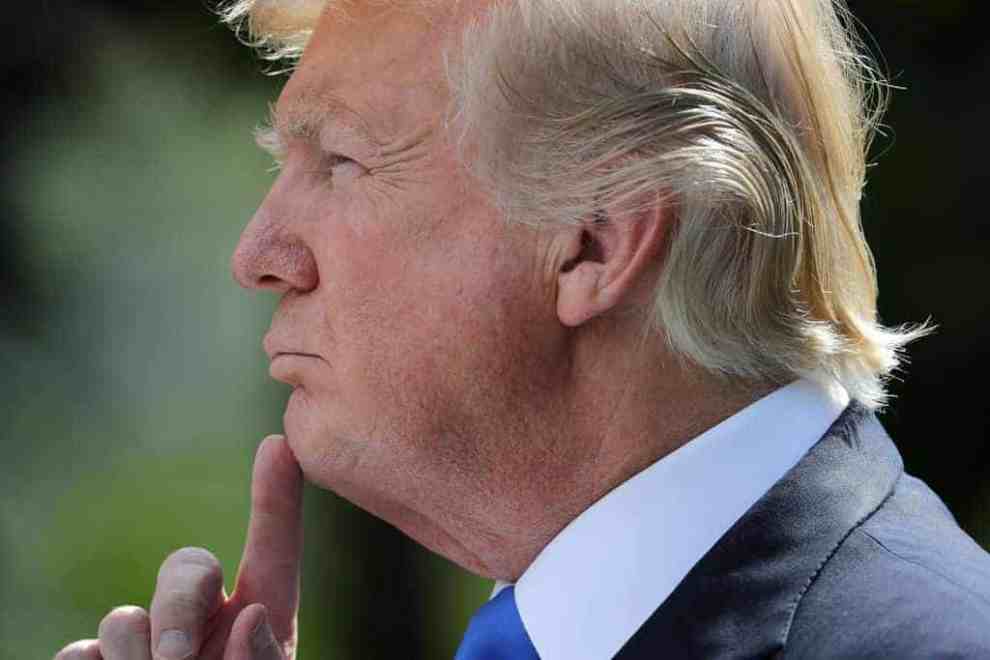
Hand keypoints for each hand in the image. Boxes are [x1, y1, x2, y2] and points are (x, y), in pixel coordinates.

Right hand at [55, 434, 303, 659]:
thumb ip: (263, 658)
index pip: (272, 552)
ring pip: (124, 620)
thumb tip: (251, 615)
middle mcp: (202, 619)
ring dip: (134, 654)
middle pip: (187, 568)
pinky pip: (77, 654)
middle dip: (176, 604)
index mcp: (256, 616)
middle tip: (176, 655)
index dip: (277, 500)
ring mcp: (144, 641)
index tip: (279, 446)